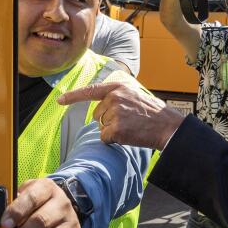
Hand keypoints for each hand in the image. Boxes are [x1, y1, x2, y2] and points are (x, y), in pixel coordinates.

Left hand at [0, 178, 83, 227]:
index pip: (33, 198)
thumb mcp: (28, 192)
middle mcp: (62, 206)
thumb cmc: (39, 202)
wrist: (66, 204)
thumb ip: (13, 202)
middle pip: (41, 223)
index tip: (3, 224)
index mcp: (47, 190)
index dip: (17, 211)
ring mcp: (71, 225)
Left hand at [56, 81, 184, 150]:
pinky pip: (105, 138)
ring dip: (112, 130)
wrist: (167, 126)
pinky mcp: (116, 129)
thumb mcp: (135, 95)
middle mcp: (114, 98)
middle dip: (108, 120)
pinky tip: (128, 135)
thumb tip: (100, 109)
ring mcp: (115, 113)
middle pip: (97, 114)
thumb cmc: (152, 113)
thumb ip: (117, 96)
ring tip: (131, 127)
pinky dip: (114, 140)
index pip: (91, 91)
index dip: (73, 96)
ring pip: (101, 127)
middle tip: (128, 121)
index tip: (60, 100)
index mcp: (118, 87)